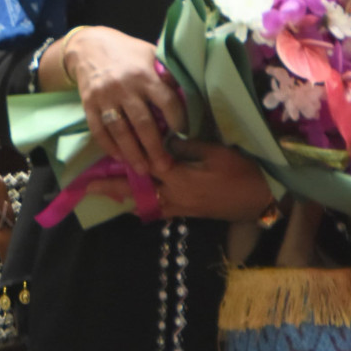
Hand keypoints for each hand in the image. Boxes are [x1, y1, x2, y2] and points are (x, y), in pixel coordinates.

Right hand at [60, 28, 185, 178]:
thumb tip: (187, 92)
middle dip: (155, 148)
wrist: (87, 45)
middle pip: (142, 123)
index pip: (166, 102)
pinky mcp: (88, 103)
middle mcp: (124, 87)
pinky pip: (98, 129)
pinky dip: (109, 146)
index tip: (185, 135)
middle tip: (165, 167)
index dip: (178, 121)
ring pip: (120, 131)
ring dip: (132, 153)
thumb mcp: (149, 53)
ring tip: (143, 169)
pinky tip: (119, 157)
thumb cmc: (126, 51)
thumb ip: (165, 73)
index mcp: (144, 74)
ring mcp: (104, 96)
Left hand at [87, 141, 272, 221]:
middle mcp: (175, 197)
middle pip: (136, 192)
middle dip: (111, 189)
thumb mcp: (214, 151)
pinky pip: (160, 210)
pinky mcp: (189, 212)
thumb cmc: (241, 170)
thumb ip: (184, 145)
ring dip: (125, 197)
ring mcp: (182, 208)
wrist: (263, 197)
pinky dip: (144, 205)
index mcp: (179, 179)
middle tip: (87, 188)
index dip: (122, 160)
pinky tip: (135, 202)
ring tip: (105, 192)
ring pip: (146, 204)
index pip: (144, 167)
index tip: (101, 156)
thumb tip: (162, 138)